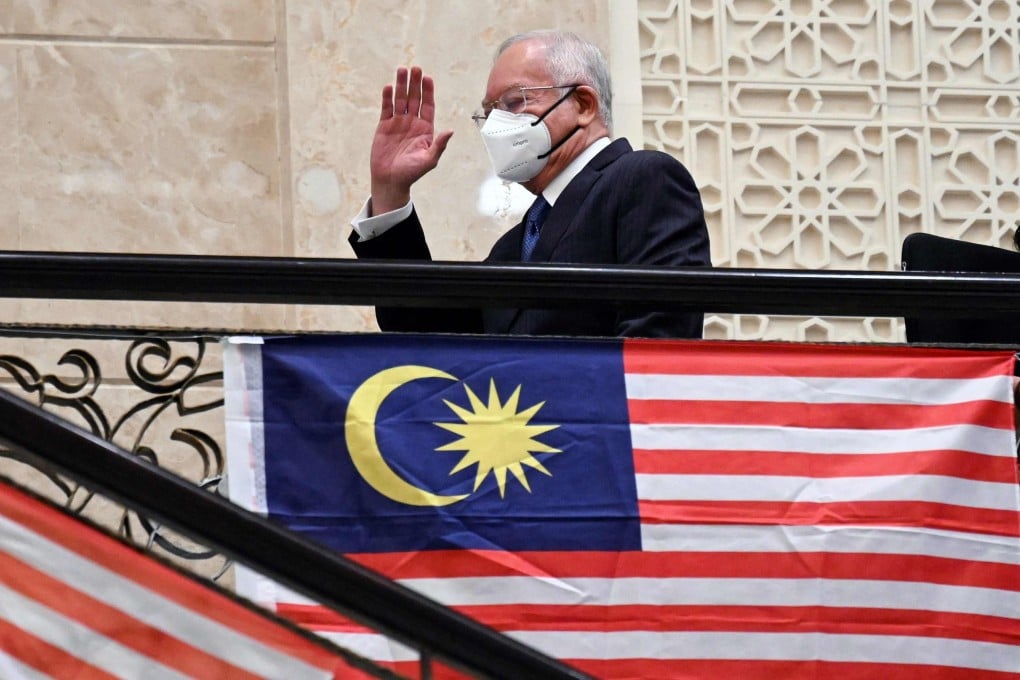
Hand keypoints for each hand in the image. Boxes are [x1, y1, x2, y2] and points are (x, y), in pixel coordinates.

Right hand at [369, 66, 453, 214]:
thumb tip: (450, 131)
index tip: (428, 78)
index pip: (428, 106)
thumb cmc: (411, 173)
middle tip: (415, 68)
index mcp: (425, 129)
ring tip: (401, 70)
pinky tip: (389, 87)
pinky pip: (387, 108)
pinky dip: (388, 98)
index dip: (428, 92)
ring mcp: (398, 123)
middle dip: (415, 84)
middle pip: (415, 99)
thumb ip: (439, 145)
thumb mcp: (428, 160)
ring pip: (400, 100)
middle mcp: (412, 123)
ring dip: (401, 85)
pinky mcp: (384, 126)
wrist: (390, 181)